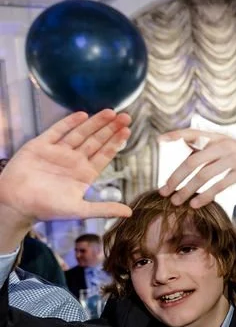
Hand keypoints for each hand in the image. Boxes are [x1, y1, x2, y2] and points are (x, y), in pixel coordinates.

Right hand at [0, 110, 132, 226]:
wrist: (15, 204)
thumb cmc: (46, 209)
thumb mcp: (79, 210)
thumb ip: (104, 209)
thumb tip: (130, 213)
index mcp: (84, 174)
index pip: (104, 155)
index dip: (115, 142)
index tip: (127, 131)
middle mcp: (73, 161)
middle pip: (96, 141)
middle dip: (110, 129)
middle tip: (126, 117)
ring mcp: (58, 152)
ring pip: (80, 133)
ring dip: (95, 123)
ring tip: (110, 112)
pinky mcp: (40, 146)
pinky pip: (57, 131)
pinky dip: (69, 122)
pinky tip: (83, 115)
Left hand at [158, 130, 235, 214]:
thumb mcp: (229, 150)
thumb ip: (209, 148)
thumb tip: (186, 143)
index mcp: (219, 138)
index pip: (194, 133)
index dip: (176, 134)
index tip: (159, 140)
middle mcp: (225, 145)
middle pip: (193, 161)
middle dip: (176, 178)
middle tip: (164, 192)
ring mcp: (235, 157)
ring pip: (204, 175)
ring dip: (188, 190)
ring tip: (177, 202)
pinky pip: (220, 185)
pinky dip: (206, 196)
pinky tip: (196, 204)